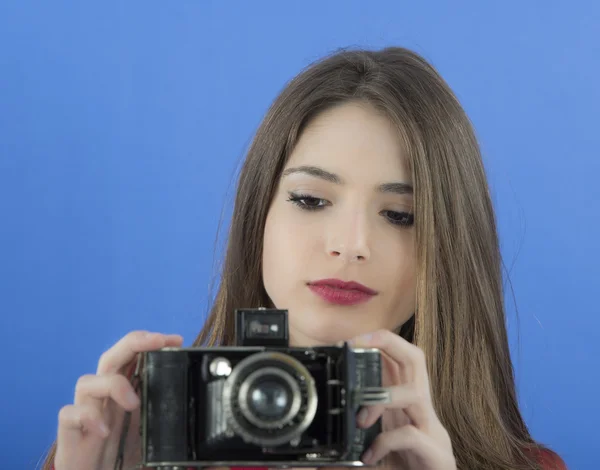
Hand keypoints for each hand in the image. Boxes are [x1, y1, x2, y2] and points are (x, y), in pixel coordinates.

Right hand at [54, 331, 184, 469]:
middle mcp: (105, 400)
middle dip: (133, 343)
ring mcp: (86, 415)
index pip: (133, 356)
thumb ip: (169, 421)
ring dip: (112, 384)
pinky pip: (69, 414)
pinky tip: (104, 431)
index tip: (175, 340)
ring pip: (86, 381)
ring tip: (134, 404)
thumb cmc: (123, 459)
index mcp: (126, 394)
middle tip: (158, 342)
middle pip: (111, 358)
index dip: (150, 342)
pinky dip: (87, 417)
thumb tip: (203, 424)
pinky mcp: (70, 436)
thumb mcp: (153, 435)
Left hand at [350, 329, 455, 469]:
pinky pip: (410, 435)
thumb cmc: (402, 467)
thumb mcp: (373, 446)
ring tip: (361, 419)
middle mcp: (420, 410)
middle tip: (358, 345)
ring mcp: (431, 430)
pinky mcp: (436, 454)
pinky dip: (385, 441)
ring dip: (382, 399)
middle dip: (388, 342)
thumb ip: (353, 439)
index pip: (399, 359)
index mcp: (405, 404)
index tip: (350, 342)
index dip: (378, 342)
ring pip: (415, 392)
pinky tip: (370, 456)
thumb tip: (319, 448)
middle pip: (415, 359)